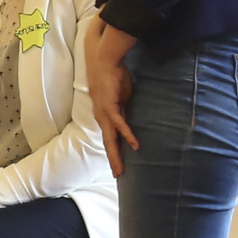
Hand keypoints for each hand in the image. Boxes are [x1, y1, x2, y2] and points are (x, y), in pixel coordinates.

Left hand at [84, 19, 138, 176]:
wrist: (105, 62)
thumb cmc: (114, 78)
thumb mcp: (122, 98)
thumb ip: (125, 109)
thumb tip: (132, 117)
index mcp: (105, 116)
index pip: (110, 138)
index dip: (114, 152)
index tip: (118, 165)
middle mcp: (102, 118)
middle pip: (108, 143)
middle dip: (113, 160)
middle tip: (118, 175)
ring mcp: (104, 113)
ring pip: (111, 139)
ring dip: (116, 155)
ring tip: (121, 169)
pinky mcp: (110, 107)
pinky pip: (120, 124)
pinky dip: (127, 135)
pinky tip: (135, 145)